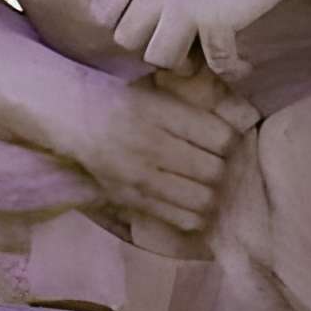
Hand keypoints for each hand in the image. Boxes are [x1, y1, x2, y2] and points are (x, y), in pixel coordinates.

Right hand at [54, 72, 260, 234]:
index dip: (229, 142)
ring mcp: (138, 175)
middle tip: (212, 163)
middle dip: (220, 169)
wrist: (68, 115)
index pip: (221, 137)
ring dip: (209, 194)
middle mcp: (149, 144)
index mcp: (158, 112)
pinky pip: (180, 218)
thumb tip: (242, 114)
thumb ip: (191, 107)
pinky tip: (187, 201)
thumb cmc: (117, 100)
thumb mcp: (153, 92)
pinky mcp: (130, 198)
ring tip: (201, 184)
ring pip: (201, 198)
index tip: (221, 141)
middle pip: (214, 170)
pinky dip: (193, 214)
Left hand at [92, 0, 292, 81]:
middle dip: (152, 46)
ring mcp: (181, 4)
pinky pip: (215, 64)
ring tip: (206, 55)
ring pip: (159, 58)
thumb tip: (135, 18)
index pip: (102, 12)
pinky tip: (242, 64)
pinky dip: (230, 70)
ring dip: (185, 65)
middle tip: (182, 44)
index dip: (124, 25)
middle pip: (125, 39)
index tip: (150, 27)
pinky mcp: (214, 20)